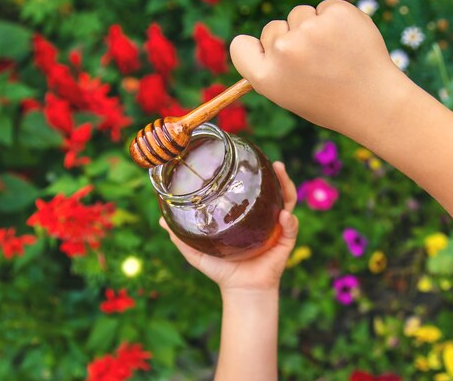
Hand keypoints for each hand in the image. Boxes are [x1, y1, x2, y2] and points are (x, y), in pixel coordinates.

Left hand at [159, 162, 298, 292]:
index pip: (254, 191)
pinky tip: (284, 215)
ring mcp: (276, 229)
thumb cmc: (222, 270)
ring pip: (288, 202)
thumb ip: (181, 236)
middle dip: (278, 175)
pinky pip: (291, 228)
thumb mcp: (198, 251)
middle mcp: (264, 218)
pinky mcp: (284, 243)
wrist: (240, 291)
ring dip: (288, 187)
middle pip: (275, 191)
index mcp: (247, 216)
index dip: (255, 175)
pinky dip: (289, 220)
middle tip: (275, 163)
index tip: (251, 160)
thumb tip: (161, 220)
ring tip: (281, 174)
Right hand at [230, 0, 411, 137]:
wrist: (374, 102)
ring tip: (333, 54)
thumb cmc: (329, 102)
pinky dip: (336, 20)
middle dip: (290, 38)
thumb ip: (272, 68)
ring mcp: (309, 29)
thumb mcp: (287, 95)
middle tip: (315, 65)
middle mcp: (283, 51)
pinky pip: (325, 7)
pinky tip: (347, 42)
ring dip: (313, 27)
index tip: (270, 54)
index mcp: (265, 77)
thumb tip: (268, 42)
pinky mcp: (336, 13)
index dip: (256, 48)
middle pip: (273, 27)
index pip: (240, 46)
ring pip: (300, 14)